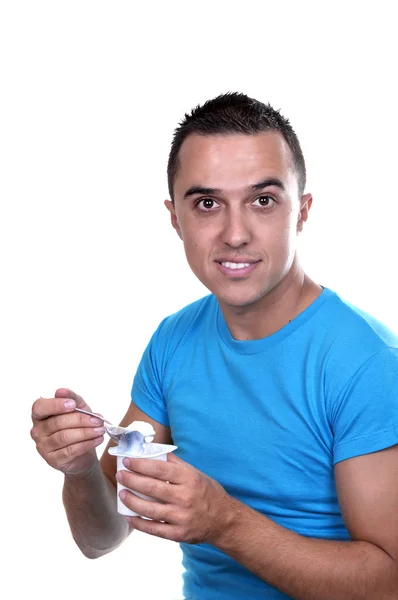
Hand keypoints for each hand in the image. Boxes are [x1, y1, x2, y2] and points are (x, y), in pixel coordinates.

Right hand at [30, 388, 104, 475]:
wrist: (83, 453)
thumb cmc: (77, 427)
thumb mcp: (78, 409)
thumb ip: (72, 398)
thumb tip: (61, 391)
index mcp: (40, 415)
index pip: (39, 407)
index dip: (55, 405)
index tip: (72, 405)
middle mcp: (37, 431)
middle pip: (57, 422)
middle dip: (80, 420)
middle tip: (97, 420)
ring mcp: (43, 447)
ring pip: (65, 437)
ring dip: (86, 432)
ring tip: (100, 430)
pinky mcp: (53, 460)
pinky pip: (70, 450)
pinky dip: (87, 443)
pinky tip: (97, 439)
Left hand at [115, 453, 236, 543]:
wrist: (223, 519)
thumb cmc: (206, 491)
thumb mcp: (195, 472)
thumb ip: (174, 463)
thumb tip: (153, 450)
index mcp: (189, 478)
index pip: (160, 468)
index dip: (141, 464)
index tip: (127, 461)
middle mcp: (185, 497)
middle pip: (152, 488)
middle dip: (132, 480)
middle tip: (120, 475)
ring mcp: (181, 517)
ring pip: (150, 510)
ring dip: (132, 501)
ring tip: (122, 493)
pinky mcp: (179, 534)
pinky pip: (154, 529)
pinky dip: (139, 523)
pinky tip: (129, 516)